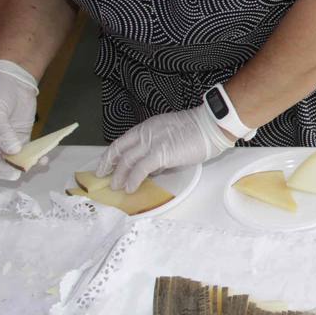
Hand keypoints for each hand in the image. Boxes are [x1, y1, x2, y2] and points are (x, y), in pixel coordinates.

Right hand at [0, 60, 39, 181]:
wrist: (13, 79)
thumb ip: (2, 132)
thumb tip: (13, 152)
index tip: (12, 174)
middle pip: (1, 165)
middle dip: (14, 170)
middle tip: (28, 169)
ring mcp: (8, 141)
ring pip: (17, 160)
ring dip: (28, 164)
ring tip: (40, 162)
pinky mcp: (22, 137)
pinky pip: (29, 151)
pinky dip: (36, 156)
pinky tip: (45, 157)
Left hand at [96, 105, 234, 192]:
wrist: (210, 126)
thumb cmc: (197, 131)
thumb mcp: (171, 136)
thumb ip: (158, 149)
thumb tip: (152, 168)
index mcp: (147, 127)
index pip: (121, 142)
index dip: (110, 155)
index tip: (105, 165)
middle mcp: (145, 133)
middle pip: (119, 151)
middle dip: (109, 166)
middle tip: (105, 178)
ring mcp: (151, 143)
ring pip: (126, 161)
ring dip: (119, 176)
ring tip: (117, 187)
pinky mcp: (159, 153)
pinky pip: (140, 169)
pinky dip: (133, 180)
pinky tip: (130, 188)